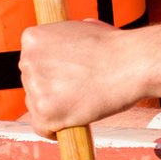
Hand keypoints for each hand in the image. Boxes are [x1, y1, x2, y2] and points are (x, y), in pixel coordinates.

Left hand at [18, 20, 145, 134]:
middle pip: (31, 84)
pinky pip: (42, 129)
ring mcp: (35, 88)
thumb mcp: (82, 28)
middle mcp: (27, 61)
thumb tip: (63, 46)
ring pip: (36, 107)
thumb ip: (63, 41)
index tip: (66, 77)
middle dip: (50, 90)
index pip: (31, 62)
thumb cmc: (114, 47)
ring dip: (55, 109)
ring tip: (81, 102)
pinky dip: (55, 130)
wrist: (133, 64)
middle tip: (77, 91)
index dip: (50, 72)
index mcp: (32, 38)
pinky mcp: (45, 113)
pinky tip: (71, 123)